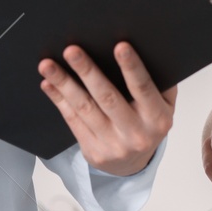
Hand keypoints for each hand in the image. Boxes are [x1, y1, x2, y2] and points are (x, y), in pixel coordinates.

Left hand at [39, 42, 175, 175]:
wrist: (133, 164)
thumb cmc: (147, 123)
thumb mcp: (163, 105)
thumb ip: (158, 82)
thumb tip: (143, 48)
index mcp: (157, 118)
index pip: (143, 89)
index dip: (132, 67)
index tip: (120, 46)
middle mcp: (136, 133)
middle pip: (108, 98)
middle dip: (88, 71)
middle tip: (72, 51)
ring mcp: (113, 145)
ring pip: (84, 109)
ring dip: (64, 84)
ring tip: (48, 65)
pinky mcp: (93, 152)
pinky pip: (72, 121)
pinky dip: (59, 100)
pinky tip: (48, 84)